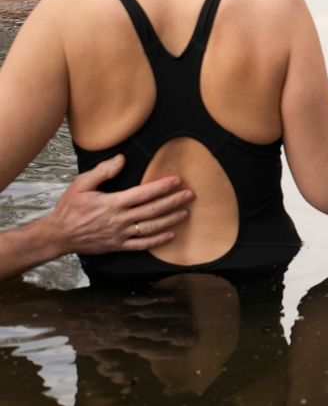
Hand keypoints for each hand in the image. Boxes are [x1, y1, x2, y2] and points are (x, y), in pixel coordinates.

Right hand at [46, 156, 193, 256]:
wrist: (59, 234)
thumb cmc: (70, 208)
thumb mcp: (82, 184)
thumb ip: (103, 171)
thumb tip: (122, 159)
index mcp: (113, 203)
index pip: (144, 193)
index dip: (162, 187)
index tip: (177, 181)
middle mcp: (120, 220)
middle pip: (152, 210)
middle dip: (173, 202)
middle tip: (189, 195)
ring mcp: (120, 235)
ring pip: (151, 228)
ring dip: (170, 220)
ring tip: (185, 212)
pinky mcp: (118, 246)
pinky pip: (142, 245)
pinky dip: (158, 241)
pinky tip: (170, 234)